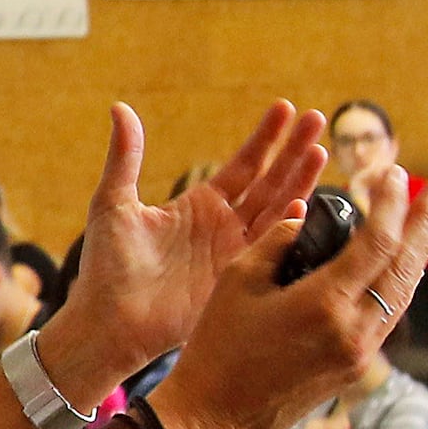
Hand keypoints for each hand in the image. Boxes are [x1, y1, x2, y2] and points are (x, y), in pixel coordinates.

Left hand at [47, 103, 329, 394]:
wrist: (110, 320)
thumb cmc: (106, 265)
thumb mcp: (114, 202)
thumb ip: (125, 157)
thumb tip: (120, 108)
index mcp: (200, 204)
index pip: (244, 164)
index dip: (266, 137)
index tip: (286, 108)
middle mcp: (225, 226)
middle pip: (271, 181)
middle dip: (295, 151)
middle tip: (319, 118)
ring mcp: (236, 252)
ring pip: (278, 209)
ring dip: (301, 181)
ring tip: (321, 150)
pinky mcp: (240, 278)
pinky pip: (270, 247)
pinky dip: (287, 226)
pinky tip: (303, 203)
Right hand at [147, 164, 427, 428]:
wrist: (215, 417)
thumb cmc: (218, 348)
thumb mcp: (238, 280)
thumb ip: (278, 240)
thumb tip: (306, 216)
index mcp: (325, 305)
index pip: (378, 243)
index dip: (391, 204)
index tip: (391, 173)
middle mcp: (354, 331)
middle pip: (406, 267)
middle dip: (425, 222)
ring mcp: (360, 353)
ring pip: (403, 293)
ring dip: (418, 252)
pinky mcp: (356, 367)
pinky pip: (389, 315)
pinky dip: (398, 281)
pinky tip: (398, 261)